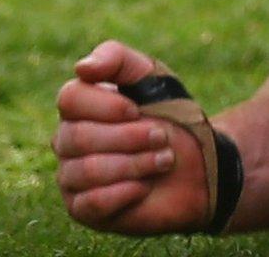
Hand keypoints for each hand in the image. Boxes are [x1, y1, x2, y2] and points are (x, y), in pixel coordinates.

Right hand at [51, 41, 210, 233]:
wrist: (201, 162)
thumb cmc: (171, 116)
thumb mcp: (152, 76)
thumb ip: (117, 59)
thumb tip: (82, 68)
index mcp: (80, 106)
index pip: (69, 99)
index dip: (106, 106)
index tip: (138, 109)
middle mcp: (67, 140)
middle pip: (76, 137)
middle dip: (129, 137)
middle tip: (161, 136)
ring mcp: (71, 176)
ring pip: (85, 171)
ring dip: (134, 164)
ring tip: (163, 160)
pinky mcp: (83, 209)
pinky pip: (90, 203)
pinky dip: (125, 192)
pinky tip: (144, 187)